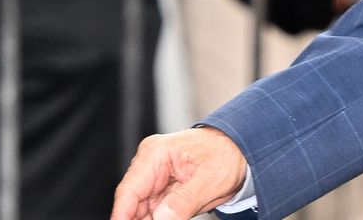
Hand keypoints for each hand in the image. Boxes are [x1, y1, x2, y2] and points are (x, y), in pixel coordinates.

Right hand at [112, 127, 248, 219]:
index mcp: (156, 153)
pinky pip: (153, 211)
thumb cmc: (227, 154)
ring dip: (151, 219)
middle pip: (132, 203)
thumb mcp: (211, 179)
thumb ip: (185, 200)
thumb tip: (161, 218)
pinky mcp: (162, 189)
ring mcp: (155, 177)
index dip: (122, 216)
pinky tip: (171, 218)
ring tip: (179, 215)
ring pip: (141, 210)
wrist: (241, 150)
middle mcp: (150, 164)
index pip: (129, 190)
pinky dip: (159, 219)